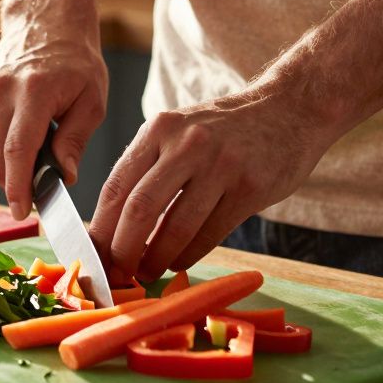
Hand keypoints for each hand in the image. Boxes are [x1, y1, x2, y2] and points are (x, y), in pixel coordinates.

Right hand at [0, 7, 107, 219]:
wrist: (44, 25)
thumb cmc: (74, 64)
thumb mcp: (92, 100)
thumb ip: (75, 141)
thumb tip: (63, 177)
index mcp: (32, 91)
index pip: (17, 150)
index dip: (18, 187)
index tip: (22, 213)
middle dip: (15, 183)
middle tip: (38, 186)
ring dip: (6, 165)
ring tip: (32, 147)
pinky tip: (14, 131)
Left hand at [88, 86, 336, 282]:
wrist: (289, 109)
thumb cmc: (224, 131)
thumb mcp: (178, 132)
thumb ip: (148, 168)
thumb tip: (111, 225)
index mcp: (158, 130)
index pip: (115, 186)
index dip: (99, 228)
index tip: (93, 255)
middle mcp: (185, 144)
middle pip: (139, 208)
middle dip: (122, 250)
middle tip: (117, 272)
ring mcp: (220, 165)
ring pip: (174, 226)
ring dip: (155, 259)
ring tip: (146, 273)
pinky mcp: (249, 187)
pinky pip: (208, 233)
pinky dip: (187, 255)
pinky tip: (177, 262)